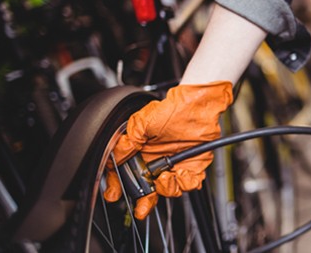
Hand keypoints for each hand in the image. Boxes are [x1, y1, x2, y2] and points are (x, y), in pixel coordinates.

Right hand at [103, 81, 232, 218]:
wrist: (196, 105)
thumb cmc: (170, 109)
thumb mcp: (141, 122)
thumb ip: (128, 141)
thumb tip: (116, 156)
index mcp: (142, 154)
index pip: (128, 175)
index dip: (120, 187)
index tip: (115, 194)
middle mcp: (158, 162)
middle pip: (148, 190)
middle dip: (143, 201)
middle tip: (141, 205)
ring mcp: (175, 166)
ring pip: (168, 190)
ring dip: (165, 189)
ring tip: (164, 178)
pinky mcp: (193, 167)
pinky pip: (189, 184)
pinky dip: (184, 183)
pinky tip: (180, 173)